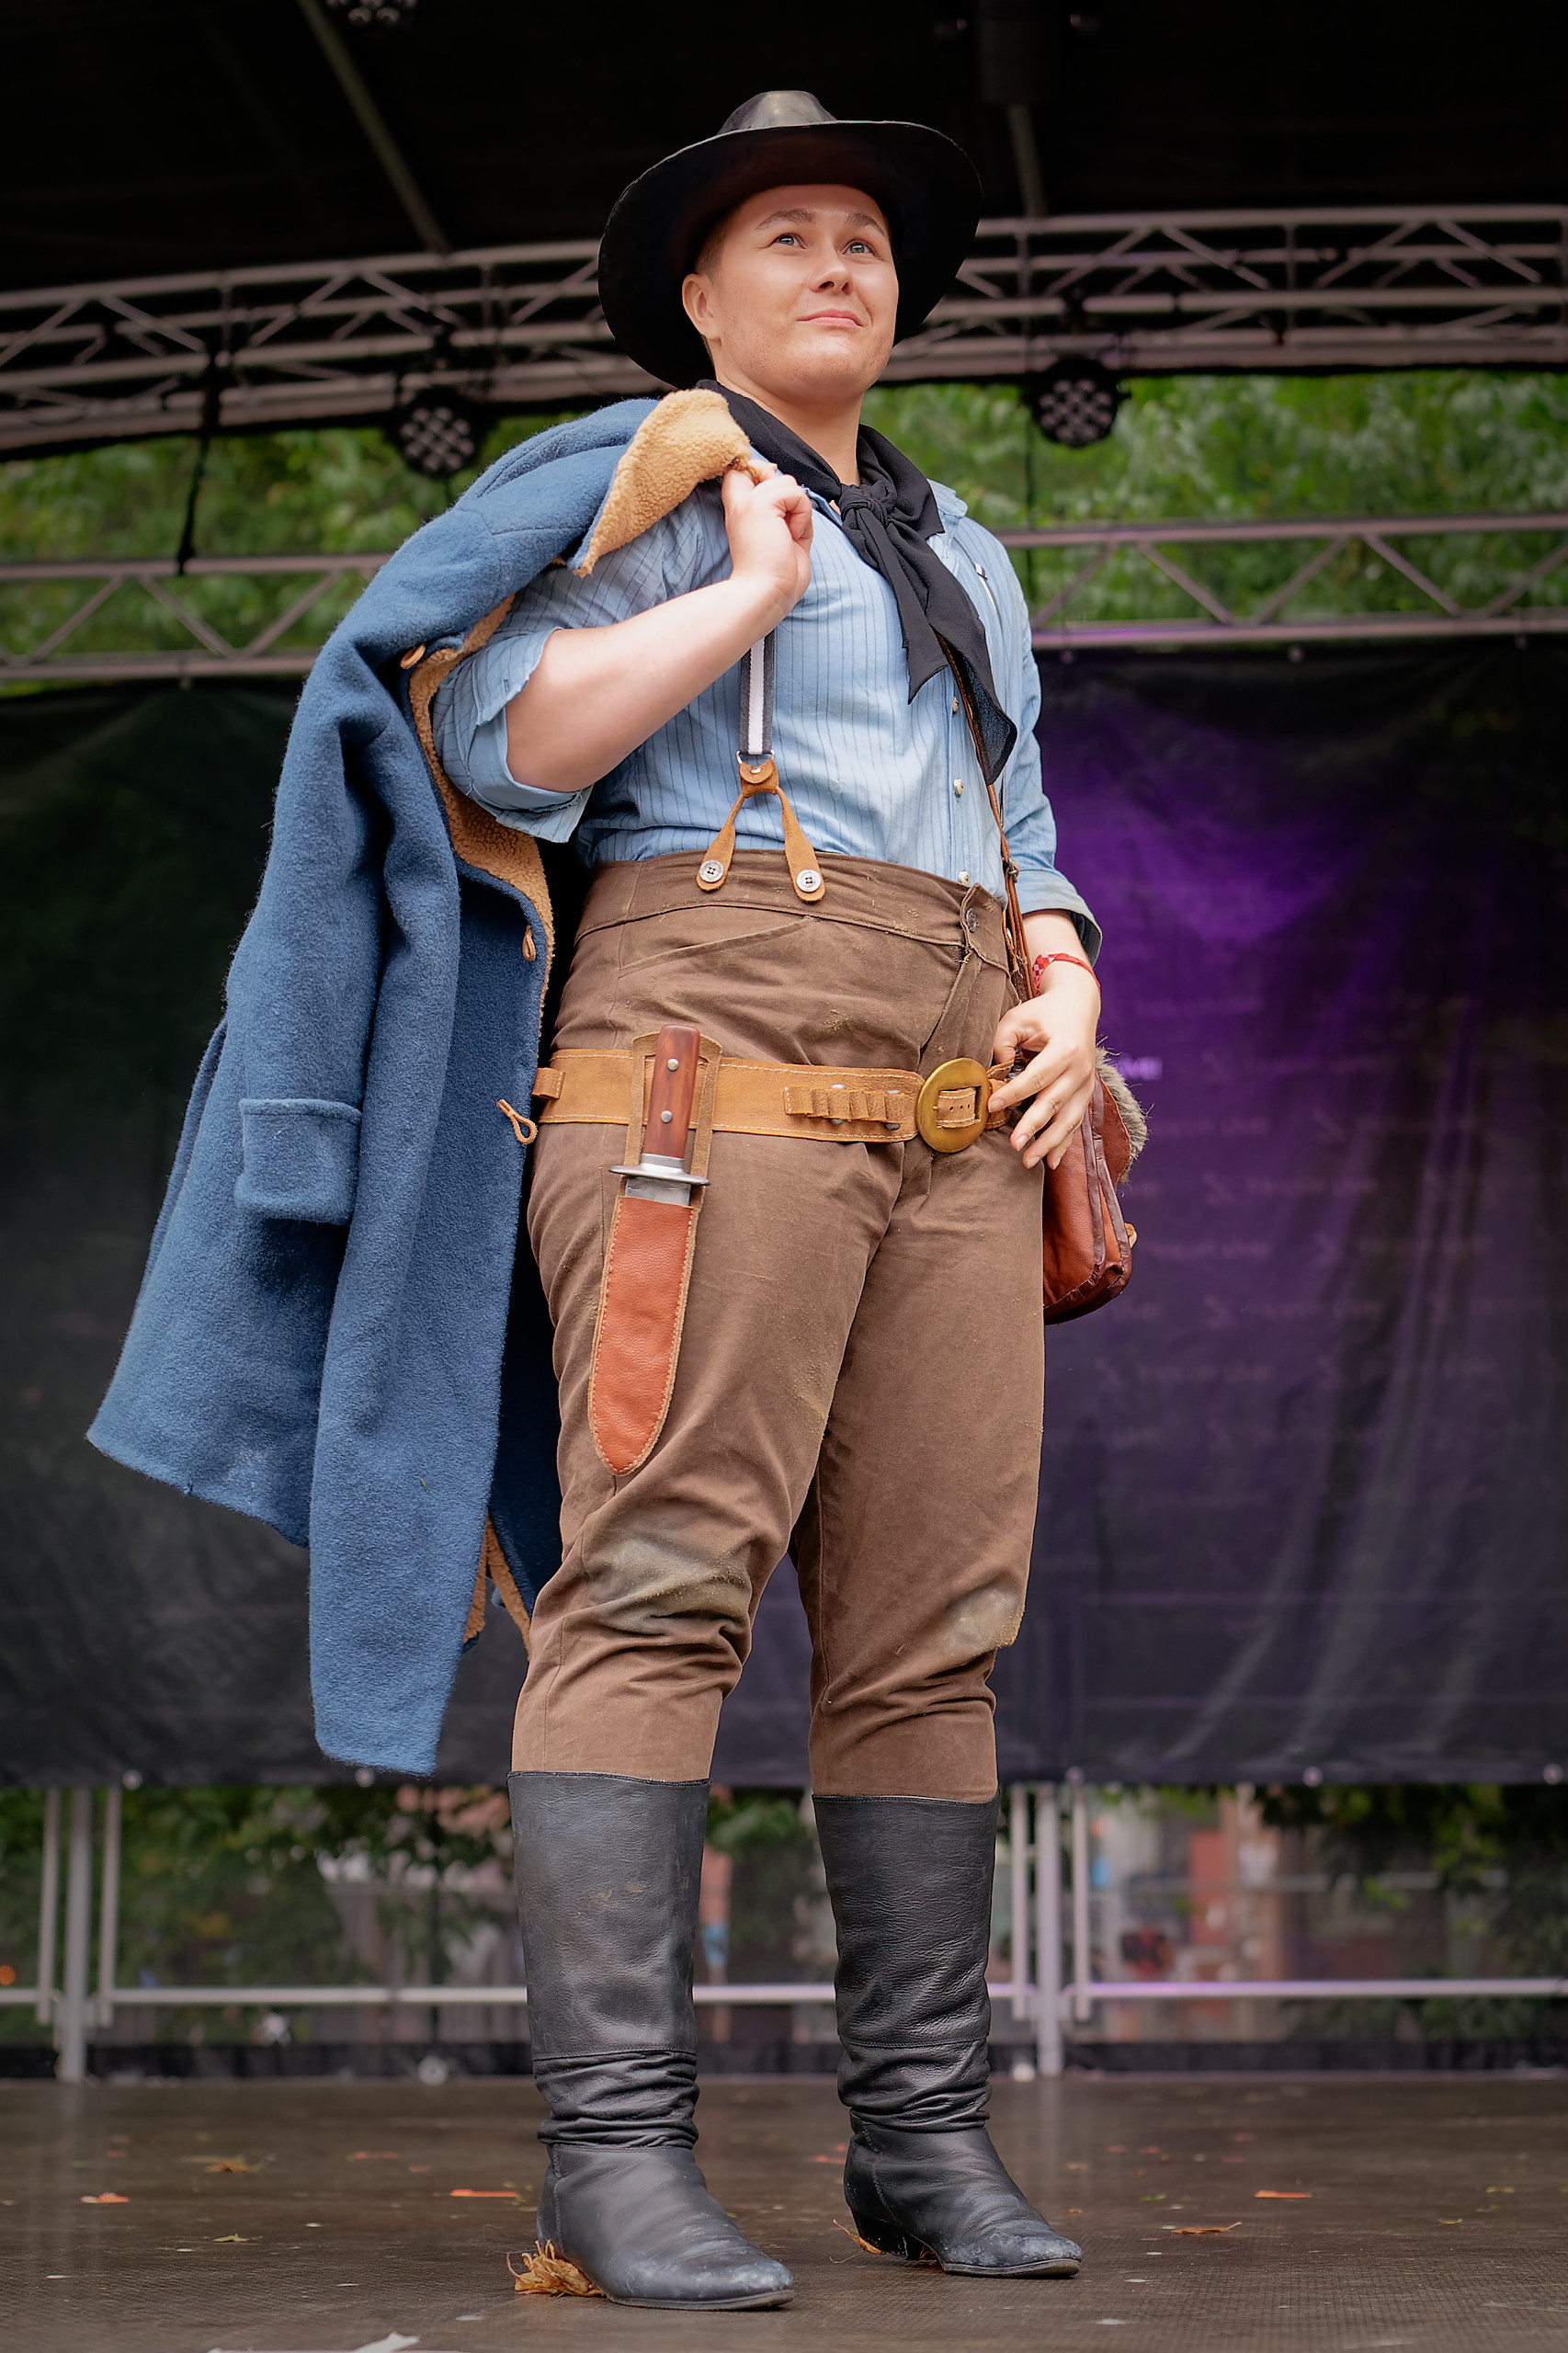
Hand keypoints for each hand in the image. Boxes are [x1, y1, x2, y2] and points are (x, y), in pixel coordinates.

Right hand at [721, 460, 811, 628]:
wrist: (765, 596)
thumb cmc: (775, 576)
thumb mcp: (782, 533)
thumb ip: (783, 506)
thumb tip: (783, 478)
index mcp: (741, 511)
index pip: (744, 470)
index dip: (763, 474)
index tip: (777, 508)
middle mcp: (740, 502)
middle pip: (767, 469)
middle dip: (787, 495)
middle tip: (785, 528)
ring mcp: (748, 502)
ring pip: (787, 480)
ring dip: (799, 509)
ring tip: (789, 535)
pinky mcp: (759, 505)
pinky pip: (795, 493)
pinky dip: (803, 514)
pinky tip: (792, 535)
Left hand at [988, 966, 1099, 1169]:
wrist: (1079, 1008)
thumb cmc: (1044, 1014)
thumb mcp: (1019, 1018)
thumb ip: (1003, 1041)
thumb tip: (996, 1070)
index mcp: (1066, 1048)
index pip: (1037, 1076)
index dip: (1015, 1092)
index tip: (993, 1104)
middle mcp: (1081, 1069)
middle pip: (1054, 1102)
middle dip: (1033, 1126)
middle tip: (1014, 1144)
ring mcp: (1086, 1084)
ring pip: (1068, 1119)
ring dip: (1049, 1143)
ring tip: (1028, 1160)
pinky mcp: (1085, 1094)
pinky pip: (1075, 1122)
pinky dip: (1063, 1143)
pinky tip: (1050, 1162)